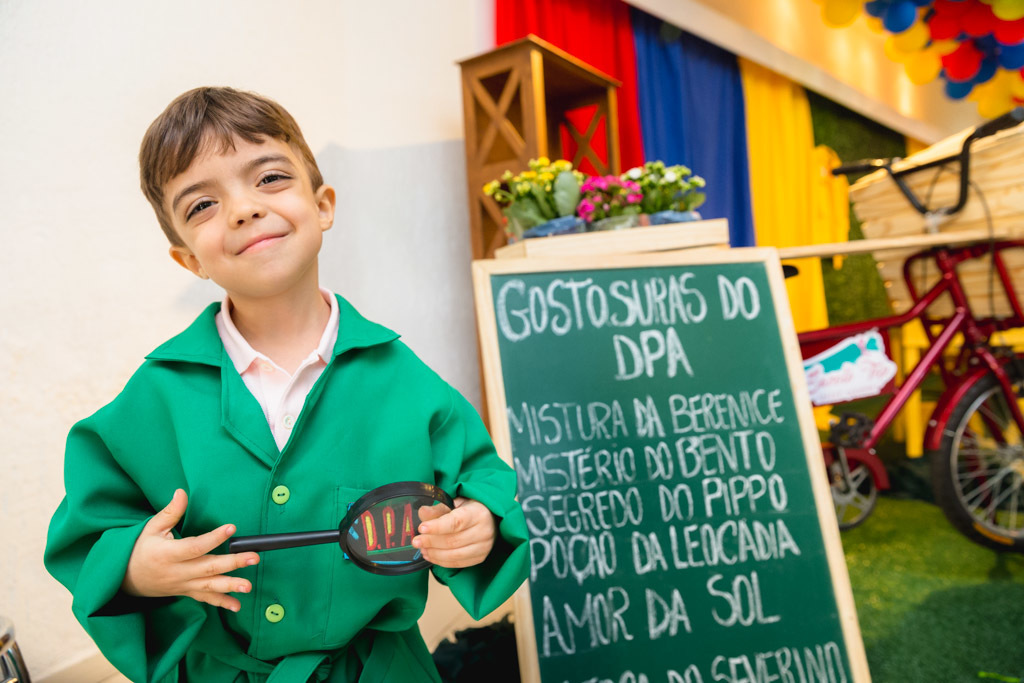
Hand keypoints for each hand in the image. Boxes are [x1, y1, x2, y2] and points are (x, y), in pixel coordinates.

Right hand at [121, 489, 259, 611]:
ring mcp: (183, 584)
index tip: (232, 528)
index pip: (194, 547)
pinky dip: (221, 602)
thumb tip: (182, 492)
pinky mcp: (186, 592)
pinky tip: (237, 606)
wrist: (125, 579)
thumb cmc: (140, 549)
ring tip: (249, 586)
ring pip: (209, 586)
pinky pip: (205, 599)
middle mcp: (177, 572)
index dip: (214, 538)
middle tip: (254, 557)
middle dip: (233, 563)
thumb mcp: (151, 528)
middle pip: (208, 567)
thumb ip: (170, 512)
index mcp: (167, 554)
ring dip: (231, 586)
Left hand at [412, 497, 495, 567]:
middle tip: (416, 541)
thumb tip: (422, 512)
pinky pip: (457, 563)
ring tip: (422, 549)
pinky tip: (431, 555)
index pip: (455, 522)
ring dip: (434, 554)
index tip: (421, 528)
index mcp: (478, 513)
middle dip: (431, 542)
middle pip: (452, 541)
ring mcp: (484, 547)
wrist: (489, 518)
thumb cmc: (470, 509)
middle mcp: (484, 531)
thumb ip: (438, 509)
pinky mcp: (480, 558)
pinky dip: (441, 561)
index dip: (437, 527)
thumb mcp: (455, 503)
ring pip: (454, 555)